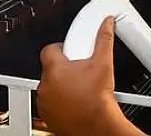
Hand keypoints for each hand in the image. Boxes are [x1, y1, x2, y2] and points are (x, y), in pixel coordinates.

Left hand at [38, 16, 130, 135]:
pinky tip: (75, 102)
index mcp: (55, 68)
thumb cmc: (97, 99)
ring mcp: (45, 102)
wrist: (97, 127)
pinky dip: (60, 102)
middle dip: (64, 69)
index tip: (72, 51)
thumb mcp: (103, 63)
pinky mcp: (47, 116)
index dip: (62, 48)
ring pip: (50, 87)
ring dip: (61, 86)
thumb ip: (104, 39)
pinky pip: (50, 103)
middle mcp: (45, 85)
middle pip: (51, 68)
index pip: (50, 49)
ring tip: (80, 89)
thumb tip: (106, 25)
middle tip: (80, 72)